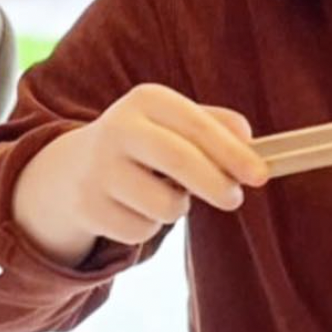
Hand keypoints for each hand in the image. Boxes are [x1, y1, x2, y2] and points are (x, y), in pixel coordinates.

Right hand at [11, 83, 267, 265]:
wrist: (71, 170)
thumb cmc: (144, 146)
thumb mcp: (174, 124)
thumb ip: (215, 126)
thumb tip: (249, 140)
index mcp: (146, 100)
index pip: (197, 126)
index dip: (234, 153)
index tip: (260, 176)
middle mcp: (118, 128)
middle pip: (180, 160)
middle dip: (216, 185)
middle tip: (233, 200)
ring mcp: (99, 169)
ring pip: (164, 206)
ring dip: (176, 210)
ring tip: (164, 195)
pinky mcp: (88, 206)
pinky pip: (141, 231)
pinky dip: (148, 228)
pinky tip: (133, 209)